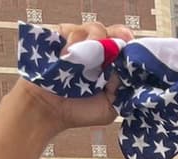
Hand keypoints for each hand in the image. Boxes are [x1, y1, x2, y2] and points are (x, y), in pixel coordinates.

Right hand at [13, 22, 134, 132]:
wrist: (48, 110)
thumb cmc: (78, 111)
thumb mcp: (109, 108)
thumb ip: (122, 92)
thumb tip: (125, 72)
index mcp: (111, 66)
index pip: (125, 47)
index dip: (129, 44)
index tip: (129, 45)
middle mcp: (97, 51)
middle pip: (113, 32)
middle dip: (114, 37)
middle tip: (109, 48)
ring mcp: (80, 43)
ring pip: (95, 28)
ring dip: (94, 41)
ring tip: (86, 59)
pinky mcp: (61, 37)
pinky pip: (72, 29)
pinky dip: (73, 41)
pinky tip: (69, 56)